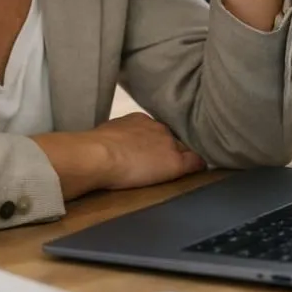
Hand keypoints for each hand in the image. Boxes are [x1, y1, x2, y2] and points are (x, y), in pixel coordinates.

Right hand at [31, 112, 203, 200]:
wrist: (97, 154)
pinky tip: (199, 171)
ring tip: (187, 165)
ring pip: (184, 148)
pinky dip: (198, 166)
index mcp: (138, 120)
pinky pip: (196, 162)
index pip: (155, 131)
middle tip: (169, 160)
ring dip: (184, 155)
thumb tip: (110, 146)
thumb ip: (115, 138)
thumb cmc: (91, 147)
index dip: (157, 142)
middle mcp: (156, 127)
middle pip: (172, 138)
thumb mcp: (105, 136)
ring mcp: (168, 143)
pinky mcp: (174, 161)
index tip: (154, 151)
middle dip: (172, 147)